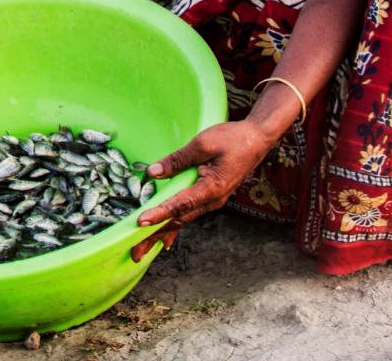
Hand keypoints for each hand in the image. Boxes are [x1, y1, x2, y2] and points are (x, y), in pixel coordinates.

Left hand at [130, 120, 274, 261]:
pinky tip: (165, 239)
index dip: (159, 214)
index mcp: (211, 188)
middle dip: (155, 236)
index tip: (140, 223)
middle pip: (178, 220)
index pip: (180, 204)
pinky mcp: (210, 197)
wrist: (256, 140)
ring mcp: (212, 201)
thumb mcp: (202, 144)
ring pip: (183, 219)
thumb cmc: (232, 139)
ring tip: (142, 248)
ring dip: (161, 233)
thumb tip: (153, 173)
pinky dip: (175, 226)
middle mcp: (212, 201)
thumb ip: (177, 160)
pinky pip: (189, 214)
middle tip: (135, 252)